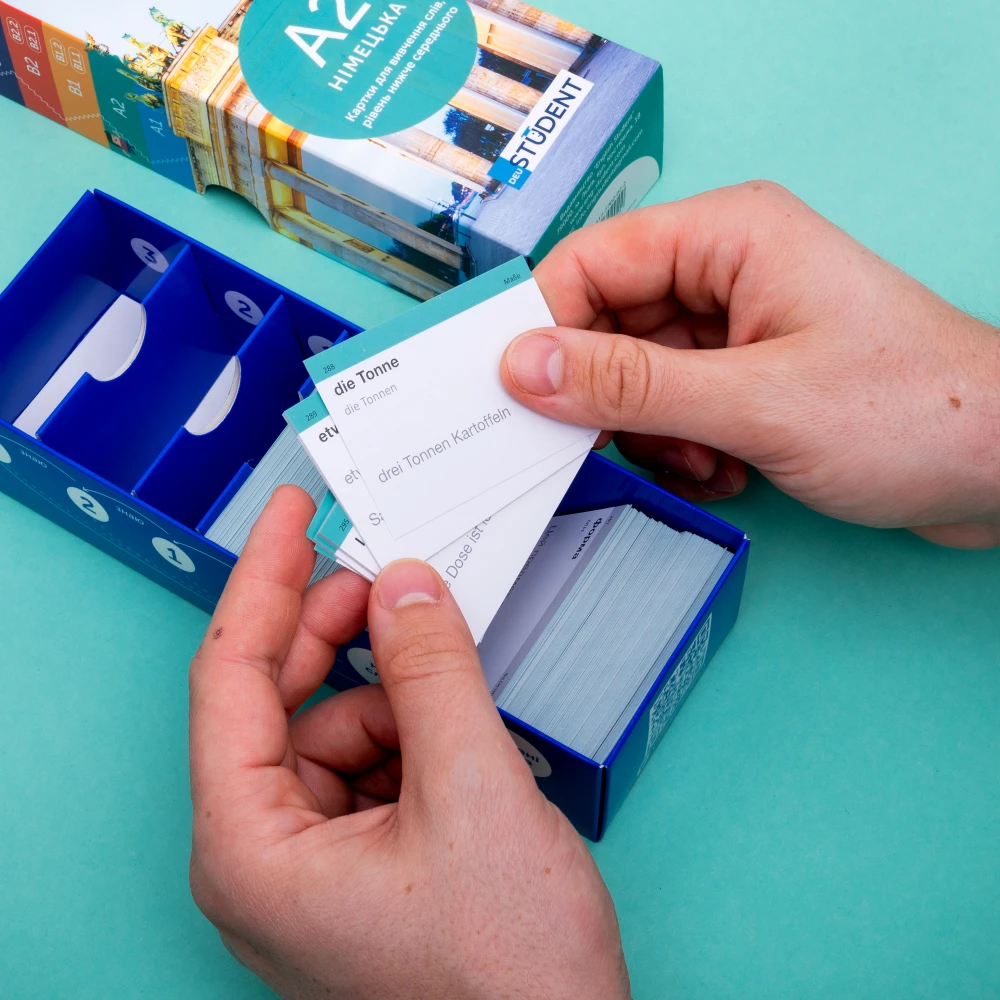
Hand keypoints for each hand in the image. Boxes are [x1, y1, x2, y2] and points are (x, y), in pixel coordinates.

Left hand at [188, 486, 628, 999]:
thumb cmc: (508, 974)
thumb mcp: (474, 791)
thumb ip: (434, 671)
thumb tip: (405, 584)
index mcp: (250, 849)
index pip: (230, 678)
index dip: (262, 580)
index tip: (292, 512)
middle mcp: (260, 857)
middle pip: (279, 699)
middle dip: (336, 632)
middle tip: (388, 576)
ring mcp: (308, 865)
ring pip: (337, 726)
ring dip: (396, 697)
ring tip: (456, 709)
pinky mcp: (354, 866)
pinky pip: (371, 761)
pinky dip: (413, 735)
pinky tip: (458, 750)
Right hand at [502, 182, 999, 547]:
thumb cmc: (910, 412)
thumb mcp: (755, 402)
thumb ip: (631, 385)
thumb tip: (525, 367)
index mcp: (729, 236)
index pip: (594, 263)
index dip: (549, 328)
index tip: (521, 394)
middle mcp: (727, 270)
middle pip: (610, 325)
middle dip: (611, 397)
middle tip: (619, 446)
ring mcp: (737, 326)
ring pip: (636, 377)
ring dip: (652, 434)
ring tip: (704, 462)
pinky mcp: (747, 375)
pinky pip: (671, 406)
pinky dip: (682, 447)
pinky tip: (726, 471)